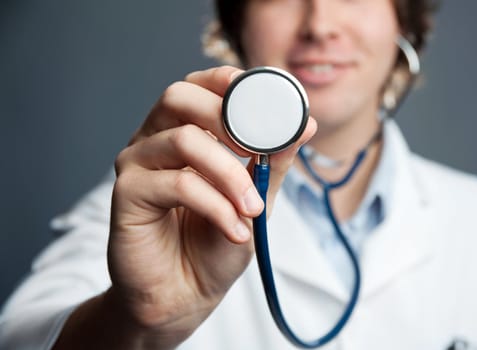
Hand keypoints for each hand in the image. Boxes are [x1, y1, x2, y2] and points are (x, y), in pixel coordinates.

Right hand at [107, 66, 316, 346]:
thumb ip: (274, 160)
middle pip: (179, 96)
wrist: (185, 295)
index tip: (270, 103)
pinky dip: (216, 205)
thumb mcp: (255, 197)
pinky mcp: (126, 194)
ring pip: (183, 139)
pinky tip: (235, 230)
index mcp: (183, 131)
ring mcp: (136, 164)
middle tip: (257, 150)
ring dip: (229, 173)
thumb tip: (305, 124)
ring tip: (252, 208)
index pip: (200, 85)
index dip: (231, 83)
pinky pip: (177, 184)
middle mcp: (155, 139)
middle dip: (227, 117)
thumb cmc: (215, 243)